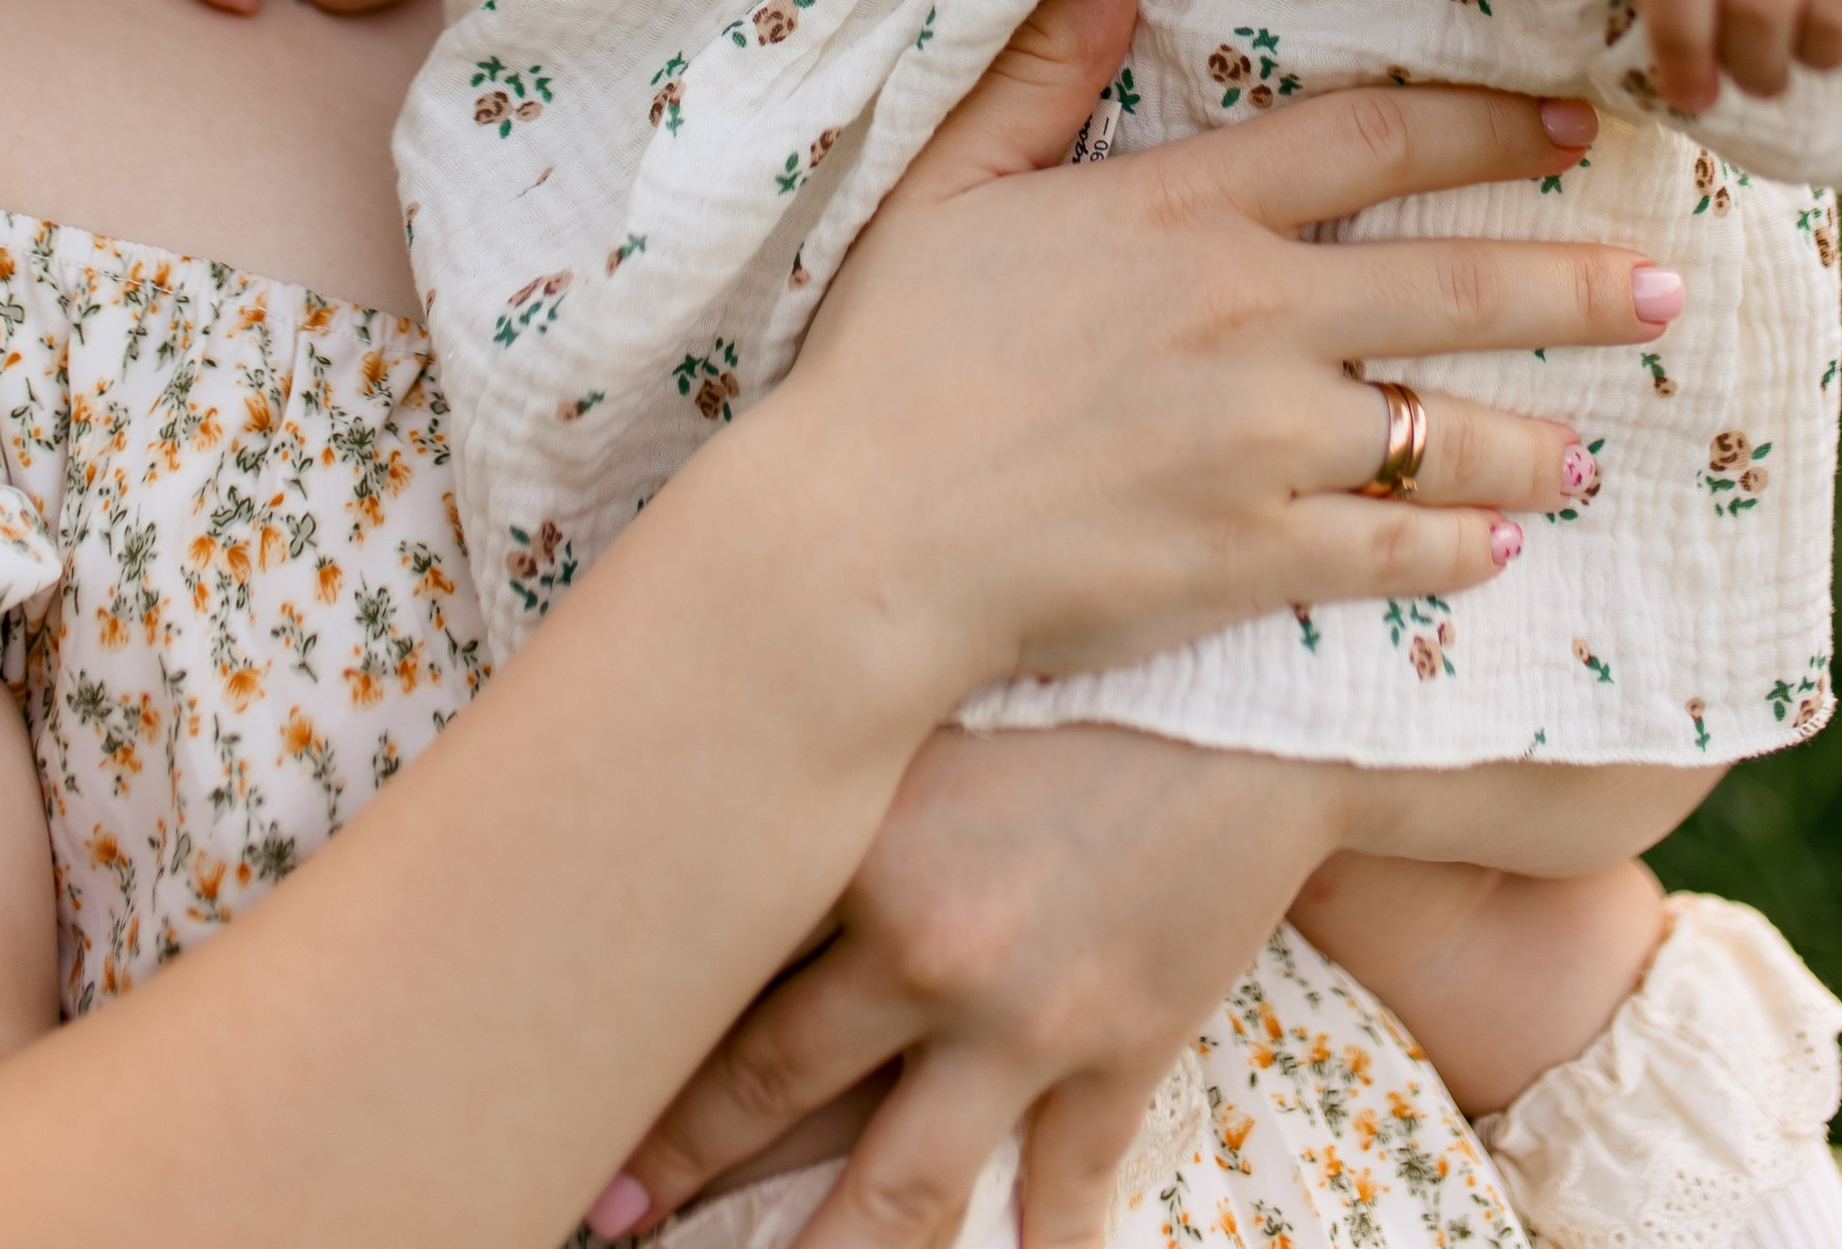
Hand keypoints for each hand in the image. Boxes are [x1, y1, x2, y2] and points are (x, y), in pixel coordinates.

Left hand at [618, 725, 1356, 1248]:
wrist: (1276, 682)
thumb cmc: (1089, 650)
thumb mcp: (941, 684)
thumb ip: (834, 740)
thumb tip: (705, 752)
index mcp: (865, 852)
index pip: (709, 975)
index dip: (624, 1050)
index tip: (564, 1105)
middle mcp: (931, 958)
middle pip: (765, 1103)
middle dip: (674, 1177)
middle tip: (596, 1223)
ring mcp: (1031, 1026)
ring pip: (898, 1198)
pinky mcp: (1124, 1055)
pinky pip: (1068, 1199)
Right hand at [775, 0, 1675, 695]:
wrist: (859, 539)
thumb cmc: (891, 354)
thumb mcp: (951, 181)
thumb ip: (1044, 68)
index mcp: (1187, 212)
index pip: (1374, 144)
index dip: (1486, 129)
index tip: (1572, 128)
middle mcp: (1250, 320)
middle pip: (1454, 286)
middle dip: (1575, 284)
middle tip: (1664, 284)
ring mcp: (1260, 446)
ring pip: (1447, 430)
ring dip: (1540, 435)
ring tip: (1605, 442)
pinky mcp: (1250, 560)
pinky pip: (1393, 548)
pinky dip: (1461, 544)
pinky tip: (1505, 546)